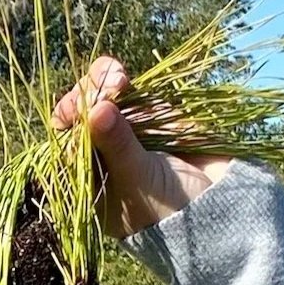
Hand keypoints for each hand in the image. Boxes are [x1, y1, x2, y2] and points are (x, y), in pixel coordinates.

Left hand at [52, 56, 231, 238]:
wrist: (220, 203)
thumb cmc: (168, 208)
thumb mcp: (138, 180)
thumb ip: (118, 146)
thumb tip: (97, 109)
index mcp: (85, 178)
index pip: (63, 143)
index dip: (66, 121)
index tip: (74, 110)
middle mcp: (98, 151)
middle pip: (77, 114)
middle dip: (85, 96)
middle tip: (107, 91)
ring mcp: (122, 130)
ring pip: (97, 96)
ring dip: (101, 82)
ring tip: (117, 81)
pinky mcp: (147, 112)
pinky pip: (124, 90)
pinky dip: (117, 79)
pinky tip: (121, 77)